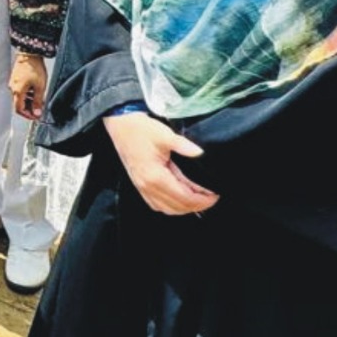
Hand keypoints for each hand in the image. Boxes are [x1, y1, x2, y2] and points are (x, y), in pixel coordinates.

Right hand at [10, 54, 47, 120]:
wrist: (30, 53)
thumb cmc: (34, 68)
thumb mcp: (40, 87)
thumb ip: (38, 102)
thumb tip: (37, 113)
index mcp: (17, 92)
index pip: (19, 110)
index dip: (28, 115)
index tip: (36, 117)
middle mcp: (13, 89)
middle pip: (19, 104)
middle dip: (29, 109)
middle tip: (39, 110)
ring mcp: (13, 84)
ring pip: (20, 98)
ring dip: (29, 102)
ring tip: (39, 101)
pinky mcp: (16, 79)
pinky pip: (20, 91)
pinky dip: (27, 95)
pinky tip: (35, 93)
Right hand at [103, 112, 218, 215]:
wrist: (121, 126)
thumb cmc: (140, 130)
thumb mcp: (164, 135)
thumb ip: (184, 145)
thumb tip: (201, 153)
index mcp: (155, 177)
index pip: (184, 198)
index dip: (202, 200)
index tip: (215, 195)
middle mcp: (148, 186)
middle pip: (177, 207)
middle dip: (197, 206)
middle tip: (211, 198)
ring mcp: (142, 188)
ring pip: (166, 209)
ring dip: (184, 208)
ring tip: (198, 200)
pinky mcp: (140, 185)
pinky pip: (156, 205)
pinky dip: (170, 206)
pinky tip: (179, 199)